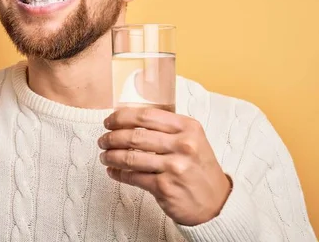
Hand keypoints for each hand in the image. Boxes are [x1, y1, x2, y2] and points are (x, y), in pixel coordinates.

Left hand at [98, 107, 230, 225]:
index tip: (109, 120)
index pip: (146, 116)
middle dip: (111, 137)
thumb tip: (130, 119)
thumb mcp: (193, 139)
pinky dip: (119, 174)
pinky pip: (134, 177)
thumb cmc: (199, 168)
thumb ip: (168, 128)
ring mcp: (174, 167)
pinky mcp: (165, 187)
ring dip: (111, 156)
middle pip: (135, 136)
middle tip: (102, 140)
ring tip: (104, 155)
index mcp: (188, 127)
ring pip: (131, 157)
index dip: (121, 117)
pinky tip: (113, 171)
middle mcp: (183, 145)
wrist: (216, 202)